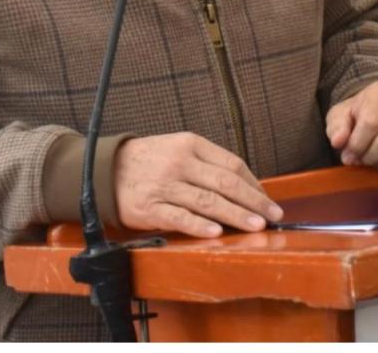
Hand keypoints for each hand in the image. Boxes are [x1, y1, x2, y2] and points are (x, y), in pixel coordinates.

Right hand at [113, 132, 281, 237]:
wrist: (104, 169)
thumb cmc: (150, 160)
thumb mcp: (179, 148)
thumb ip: (207, 163)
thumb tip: (242, 185)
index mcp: (192, 144)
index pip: (232, 164)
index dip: (253, 184)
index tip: (267, 200)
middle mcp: (181, 162)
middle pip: (225, 182)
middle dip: (253, 201)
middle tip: (273, 215)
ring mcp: (165, 185)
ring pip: (208, 201)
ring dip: (236, 215)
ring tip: (256, 226)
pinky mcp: (149, 208)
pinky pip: (179, 217)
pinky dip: (200, 225)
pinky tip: (217, 233)